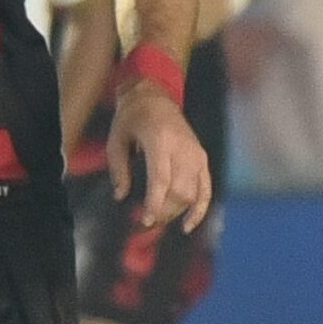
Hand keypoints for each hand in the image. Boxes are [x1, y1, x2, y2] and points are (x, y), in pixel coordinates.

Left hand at [106, 80, 212, 233]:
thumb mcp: (116, 140)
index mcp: (160, 141)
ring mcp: (196, 154)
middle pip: (179, 191)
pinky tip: (187, 226)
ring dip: (175, 213)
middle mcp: (182, 149)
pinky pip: (206, 189)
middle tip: (145, 225)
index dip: (155, 203)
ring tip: (158, 220)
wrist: (154, 97)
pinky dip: (199, 210)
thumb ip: (119, 169)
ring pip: (192, 194)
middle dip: (163, 212)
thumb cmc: (131, 119)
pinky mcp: (202, 158)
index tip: (146, 221)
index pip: (161, 179)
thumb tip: (121, 197)